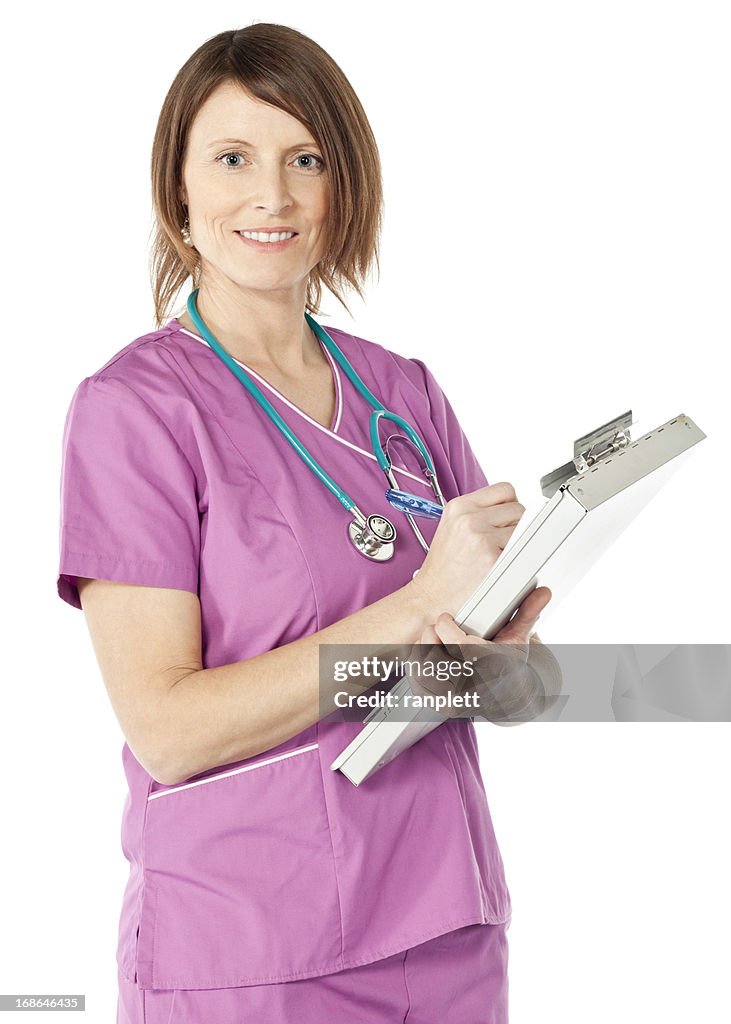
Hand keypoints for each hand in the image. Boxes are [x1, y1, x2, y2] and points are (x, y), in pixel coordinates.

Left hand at [407, 587, 559, 721]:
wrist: (507, 696)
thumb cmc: (509, 664)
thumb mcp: (518, 638)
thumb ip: (526, 613)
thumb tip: (544, 591)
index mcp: (494, 668)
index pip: (461, 646)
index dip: (447, 628)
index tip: (445, 619)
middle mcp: (476, 687)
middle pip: (440, 659)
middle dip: (432, 638)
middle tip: (433, 628)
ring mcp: (459, 700)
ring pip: (427, 674)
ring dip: (422, 652)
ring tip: (427, 640)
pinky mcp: (444, 706)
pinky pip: (420, 688)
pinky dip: (416, 669)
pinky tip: (422, 656)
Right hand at [408, 482, 526, 620]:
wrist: (429, 599)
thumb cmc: (443, 570)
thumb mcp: (452, 528)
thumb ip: (479, 513)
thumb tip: (510, 508)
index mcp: (459, 507)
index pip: (505, 490)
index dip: (509, 506)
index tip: (505, 522)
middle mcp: (468, 518)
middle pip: (518, 509)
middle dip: (515, 526)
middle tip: (498, 545)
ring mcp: (481, 538)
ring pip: (524, 530)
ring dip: (517, 545)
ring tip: (496, 557)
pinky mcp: (492, 559)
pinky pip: (523, 553)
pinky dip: (517, 562)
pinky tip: (498, 569)